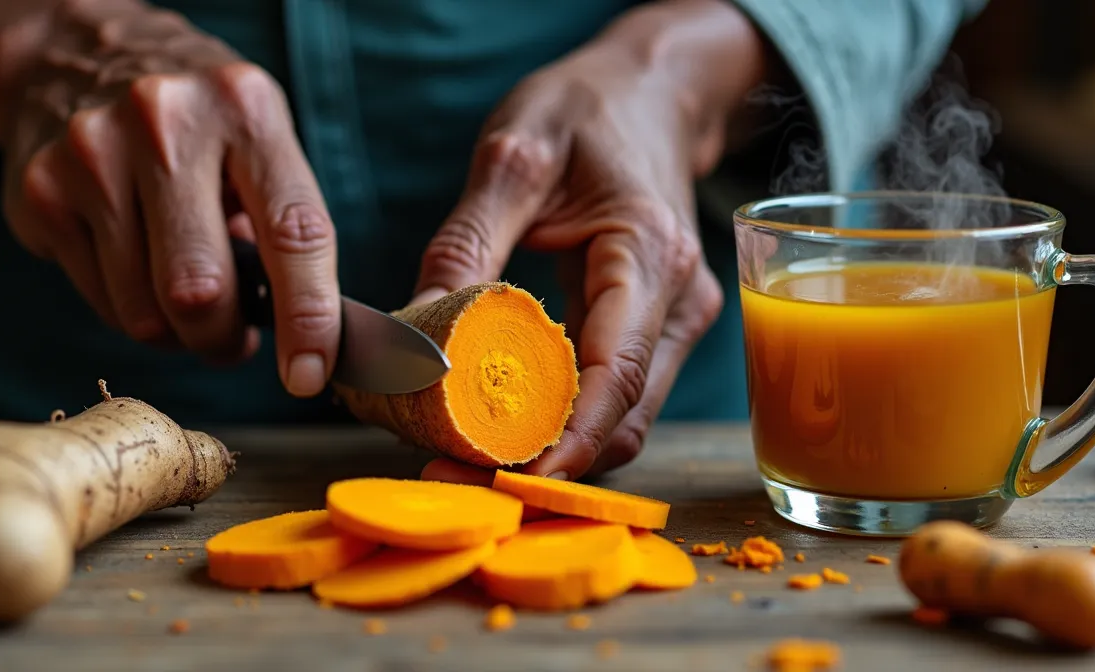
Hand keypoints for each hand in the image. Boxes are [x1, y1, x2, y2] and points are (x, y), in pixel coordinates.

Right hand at [0, 0, 338, 395]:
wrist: (73, 54)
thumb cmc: (194, 121)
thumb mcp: (257, 138)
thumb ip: (284, 224)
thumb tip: (305, 332)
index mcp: (245, 110)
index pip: (294, 233)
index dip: (308, 317)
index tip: (309, 374)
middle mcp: (166, 123)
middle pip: (201, 290)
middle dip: (224, 338)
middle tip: (233, 339)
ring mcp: (93, 155)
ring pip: (146, 312)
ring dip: (177, 332)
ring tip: (184, 298)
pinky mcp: (42, 191)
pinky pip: (102, 303)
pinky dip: (132, 311)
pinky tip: (138, 271)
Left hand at [414, 0, 764, 483]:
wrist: (650, 93)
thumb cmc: (587, 110)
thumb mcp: (514, 152)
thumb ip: (467, 239)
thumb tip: (415, 328)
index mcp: (648, 251)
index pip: (615, 369)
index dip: (571, 436)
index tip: (517, 477)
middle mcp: (679, 298)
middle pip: (626, 413)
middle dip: (555, 456)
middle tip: (465, 472)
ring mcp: (677, 318)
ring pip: (627, 414)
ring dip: (561, 444)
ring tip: (475, 452)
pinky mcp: (660, 327)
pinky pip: (619, 391)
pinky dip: (569, 416)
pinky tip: (510, 415)